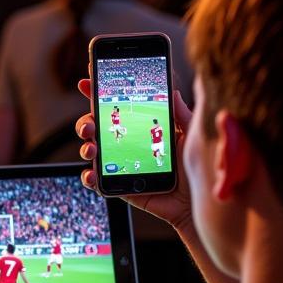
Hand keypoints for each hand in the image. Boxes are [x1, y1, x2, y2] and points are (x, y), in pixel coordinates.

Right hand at [76, 78, 193, 233]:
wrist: (198, 201)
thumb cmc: (196, 168)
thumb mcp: (192, 135)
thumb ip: (181, 114)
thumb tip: (173, 89)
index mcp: (141, 127)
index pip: (115, 106)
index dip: (99, 92)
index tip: (88, 80)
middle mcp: (126, 143)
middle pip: (96, 126)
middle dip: (85, 121)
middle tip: (90, 124)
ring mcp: (119, 164)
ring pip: (91, 150)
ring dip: (85, 146)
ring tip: (91, 148)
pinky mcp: (118, 185)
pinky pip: (96, 180)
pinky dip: (89, 176)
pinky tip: (92, 173)